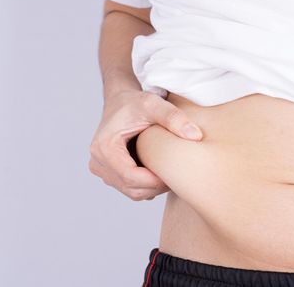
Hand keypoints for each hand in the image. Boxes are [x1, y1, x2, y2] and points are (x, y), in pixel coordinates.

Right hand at [88, 90, 202, 200]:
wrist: (120, 101)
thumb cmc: (135, 102)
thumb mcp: (154, 104)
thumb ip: (174, 117)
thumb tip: (195, 136)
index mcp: (104, 148)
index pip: (131, 178)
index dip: (156, 181)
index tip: (175, 172)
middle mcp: (98, 162)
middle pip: (132, 189)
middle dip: (156, 186)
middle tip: (177, 172)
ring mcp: (102, 170)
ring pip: (132, 192)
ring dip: (153, 186)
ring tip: (168, 168)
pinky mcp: (109, 174)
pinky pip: (131, 188)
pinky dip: (147, 184)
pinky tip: (158, 168)